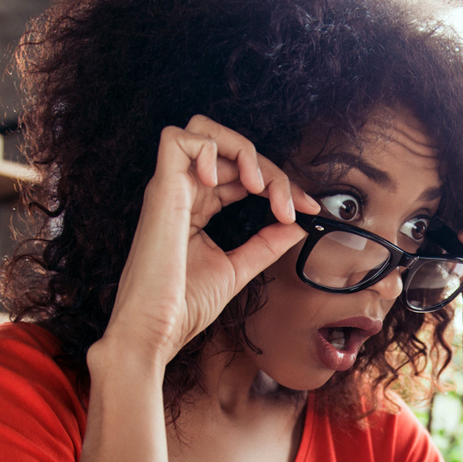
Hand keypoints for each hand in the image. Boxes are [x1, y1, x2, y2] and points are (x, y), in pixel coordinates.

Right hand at [98, 118, 317, 373]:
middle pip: (229, 148)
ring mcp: (169, 188)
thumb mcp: (237, 269)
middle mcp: (182, 192)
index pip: (240, 173)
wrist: (155, 331)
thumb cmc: (182, 307)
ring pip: (203, 130)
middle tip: (291, 203)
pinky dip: (209, 148)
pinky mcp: (161, 191)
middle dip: (270, 168)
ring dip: (241, 150)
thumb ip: (265, 245)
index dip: (278, 183)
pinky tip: (225, 183)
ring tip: (258, 186)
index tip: (306, 209)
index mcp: (197, 207)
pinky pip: (177, 138)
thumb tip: (296, 225)